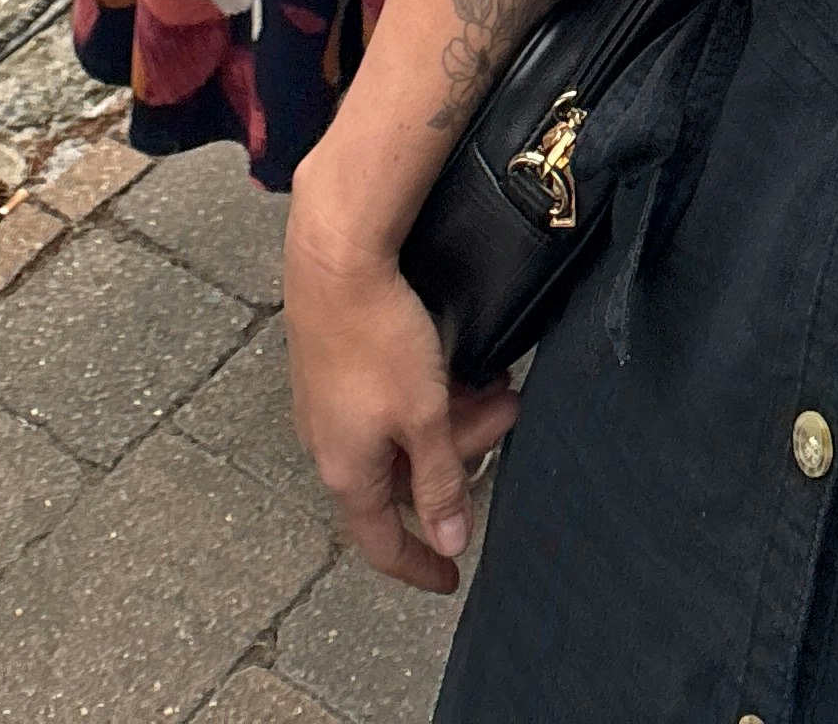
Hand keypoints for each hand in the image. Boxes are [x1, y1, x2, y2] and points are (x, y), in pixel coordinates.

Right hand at [284, 212, 520, 594]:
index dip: (420, 564)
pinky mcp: (335, 365)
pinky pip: (388, 400)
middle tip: (507, 415)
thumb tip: (450, 542)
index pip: (383, 543)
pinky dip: (427, 394)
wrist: (336, 258)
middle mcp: (330, 445)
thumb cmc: (378, 338)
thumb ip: (440, 482)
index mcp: (347, 471)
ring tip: (496, 383)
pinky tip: (459, 365)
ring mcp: (330, 404)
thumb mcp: (423, 416)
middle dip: (463, 453)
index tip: (451, 580)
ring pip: (401, 432)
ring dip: (452, 417)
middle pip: (405, 476)